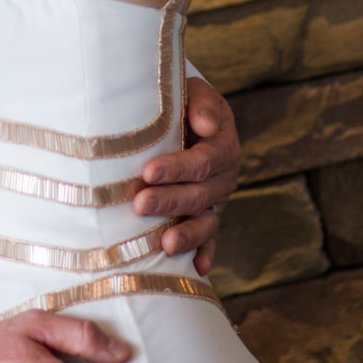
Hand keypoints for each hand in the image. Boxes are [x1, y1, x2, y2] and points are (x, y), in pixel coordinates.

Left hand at [134, 77, 239, 274]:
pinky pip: (208, 239)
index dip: (176, 168)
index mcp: (222, 147)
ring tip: (166, 244)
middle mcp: (222, 178)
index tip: (148, 172)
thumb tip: (204, 124)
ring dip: (187, 234)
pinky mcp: (206, 217)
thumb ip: (201, 104)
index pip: (202, 161)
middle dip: (169, 201)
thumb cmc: (181, 102)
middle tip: (140, 204)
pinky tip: (198, 269)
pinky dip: (204, 253)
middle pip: (199, 194)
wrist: (183, 114)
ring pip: (206, 222)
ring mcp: (215, 201)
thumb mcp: (194, 93)